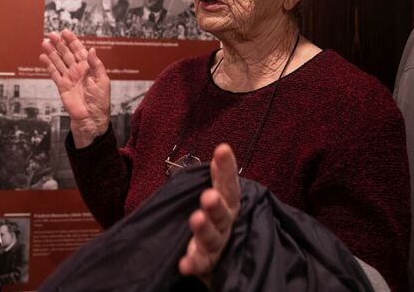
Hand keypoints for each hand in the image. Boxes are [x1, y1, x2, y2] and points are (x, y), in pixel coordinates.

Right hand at [40, 29, 110, 147]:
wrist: (91, 118)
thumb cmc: (100, 101)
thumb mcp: (102, 80)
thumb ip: (96, 64)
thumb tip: (91, 49)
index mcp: (89, 67)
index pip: (79, 50)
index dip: (72, 41)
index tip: (65, 32)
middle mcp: (78, 71)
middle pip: (66, 53)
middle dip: (59, 44)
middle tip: (51, 34)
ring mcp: (69, 78)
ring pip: (59, 61)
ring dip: (52, 52)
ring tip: (44, 43)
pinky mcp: (62, 86)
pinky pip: (54, 73)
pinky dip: (48, 65)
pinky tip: (43, 57)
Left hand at [179, 143, 240, 283]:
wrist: (226, 259)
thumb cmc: (218, 221)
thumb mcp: (219, 195)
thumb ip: (219, 177)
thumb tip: (222, 147)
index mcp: (229, 205)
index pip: (228, 184)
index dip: (226, 168)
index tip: (222, 148)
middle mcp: (226, 224)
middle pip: (222, 213)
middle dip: (216, 205)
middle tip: (208, 196)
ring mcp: (218, 245)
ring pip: (212, 238)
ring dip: (204, 229)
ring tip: (197, 219)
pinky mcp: (208, 264)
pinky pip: (200, 264)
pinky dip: (193, 264)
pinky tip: (184, 265)